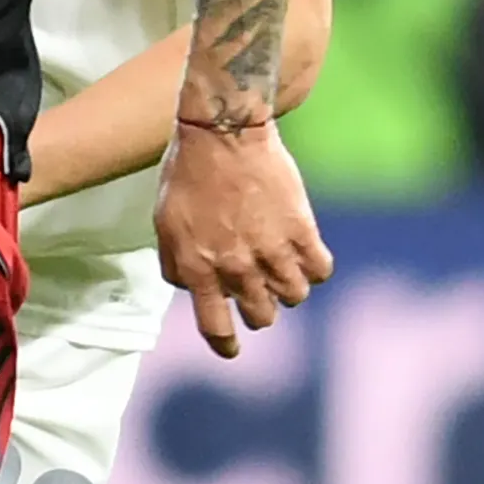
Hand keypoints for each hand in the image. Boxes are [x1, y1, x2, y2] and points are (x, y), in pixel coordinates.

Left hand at [154, 120, 332, 358]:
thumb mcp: (164, 224)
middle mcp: (237, 269)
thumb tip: (189, 287)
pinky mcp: (302, 231)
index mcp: (199, 270)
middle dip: (259, 310)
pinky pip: (319, 270)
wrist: (223, 133)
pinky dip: (314, 268)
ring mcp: (272, 252)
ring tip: (282, 269)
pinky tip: (306, 255)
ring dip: (288, 289)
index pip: (215, 327)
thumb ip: (176, 263)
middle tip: (258, 291)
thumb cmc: (187, 174)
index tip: (232, 350)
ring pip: (293, 297)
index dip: (225, 344)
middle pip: (261, 316)